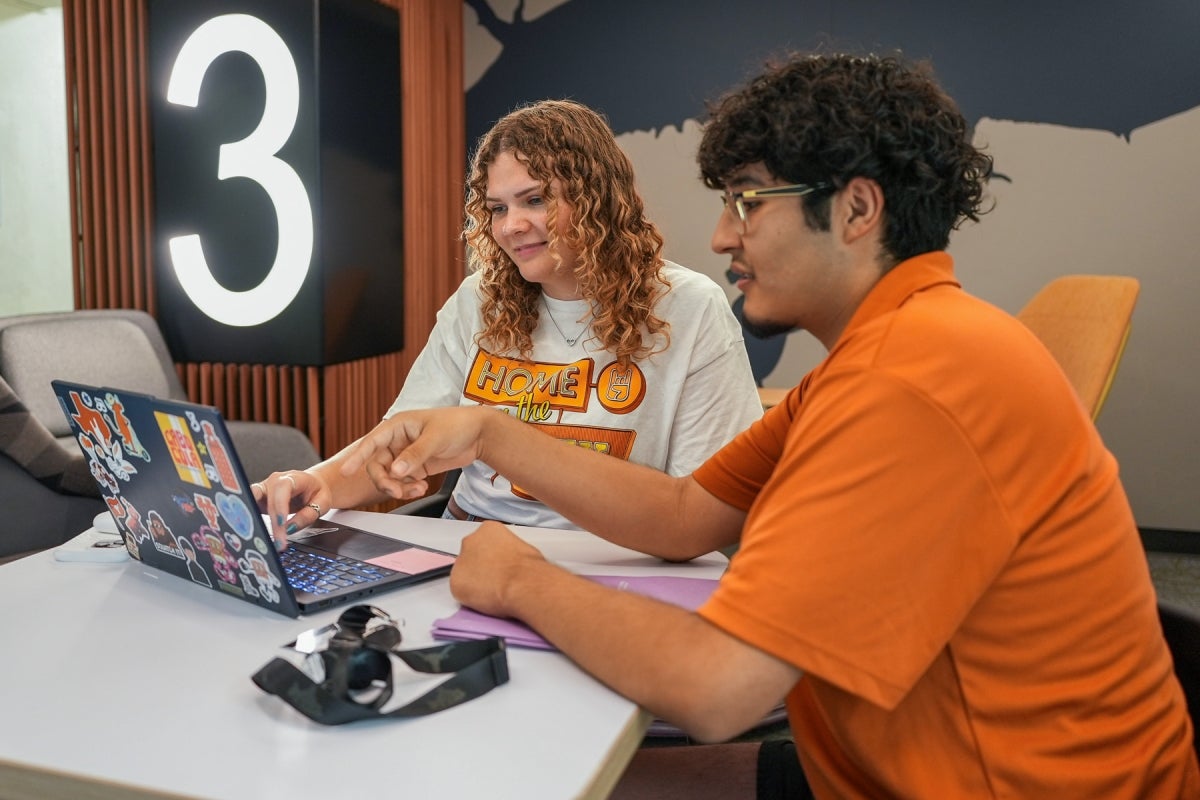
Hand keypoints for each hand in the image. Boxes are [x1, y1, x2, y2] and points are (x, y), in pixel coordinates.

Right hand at [250, 470, 331, 549]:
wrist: (313, 484)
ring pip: (255, 504)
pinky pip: (251, 508)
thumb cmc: (317, 491)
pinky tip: (254, 533)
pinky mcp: (258, 498)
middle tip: (278, 542)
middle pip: (269, 501)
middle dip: (273, 523)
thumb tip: (290, 528)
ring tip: (263, 540)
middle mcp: (275, 481)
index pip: (283, 489)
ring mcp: (264, 489)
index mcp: (292, 477)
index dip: (280, 506)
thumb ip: (307, 515)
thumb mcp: (322, 503)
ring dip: (257, 522)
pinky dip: (252, 520)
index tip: (281, 523)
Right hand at [341, 407, 491, 500]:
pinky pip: (403, 482)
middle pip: (378, 465)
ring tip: (418, 490)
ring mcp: (406, 455)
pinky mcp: (416, 467)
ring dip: (399, 487)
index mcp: (398, 426)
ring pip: (390, 477)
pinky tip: (421, 488)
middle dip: (385, 481)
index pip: (372, 442)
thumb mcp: (435, 438)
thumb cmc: (458, 425)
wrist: (479, 434)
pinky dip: (408, 489)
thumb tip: (395, 470)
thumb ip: (414, 455)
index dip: (357, 456)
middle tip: (397, 491)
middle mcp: (398, 440)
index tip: (346, 470)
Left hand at [449, 521, 547, 616]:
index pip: (484, 541)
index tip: (499, 564)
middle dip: (480, 566)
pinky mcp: (455, 582)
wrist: (523, 583)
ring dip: (475, 581)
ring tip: (494, 590)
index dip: (492, 556)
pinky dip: (471, 596)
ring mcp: (460, 561)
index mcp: (488, 529)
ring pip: (464, 574)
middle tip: (496, 578)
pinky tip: (486, 598)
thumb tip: (507, 562)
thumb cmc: (529, 568)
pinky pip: (461, 590)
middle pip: (471, 555)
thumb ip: (506, 551)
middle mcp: (470, 541)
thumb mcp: (522, 548)